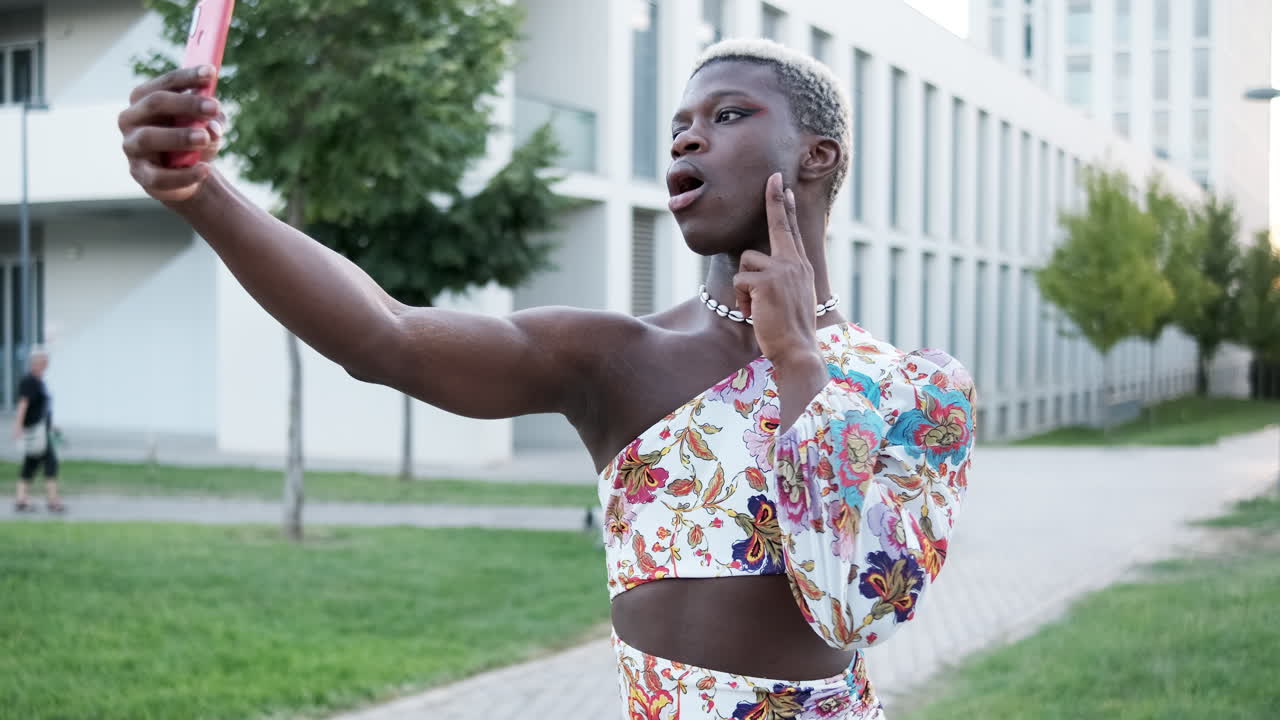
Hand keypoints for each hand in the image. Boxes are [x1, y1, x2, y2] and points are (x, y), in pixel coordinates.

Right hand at [119, 65, 226, 204]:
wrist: (188, 177)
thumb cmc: (194, 142)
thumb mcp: (207, 127)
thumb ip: (212, 122)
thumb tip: (211, 127)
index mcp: (146, 99)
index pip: (166, 83)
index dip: (188, 76)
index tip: (211, 72)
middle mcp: (131, 118)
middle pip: (155, 103)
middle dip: (186, 103)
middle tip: (214, 106)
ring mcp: (132, 147)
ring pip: (150, 137)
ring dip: (179, 136)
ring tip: (205, 138)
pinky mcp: (140, 174)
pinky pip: (159, 175)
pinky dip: (184, 173)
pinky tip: (205, 170)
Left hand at [733, 173, 819, 364]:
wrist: (798, 350)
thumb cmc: (790, 331)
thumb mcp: (792, 299)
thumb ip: (782, 280)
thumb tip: (760, 273)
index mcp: (802, 267)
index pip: (791, 231)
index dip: (785, 208)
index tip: (782, 185)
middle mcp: (795, 264)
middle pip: (779, 225)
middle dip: (775, 199)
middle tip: (773, 176)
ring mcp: (783, 270)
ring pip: (746, 261)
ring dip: (744, 287)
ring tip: (757, 307)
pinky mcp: (766, 281)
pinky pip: (740, 281)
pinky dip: (742, 300)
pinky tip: (755, 313)